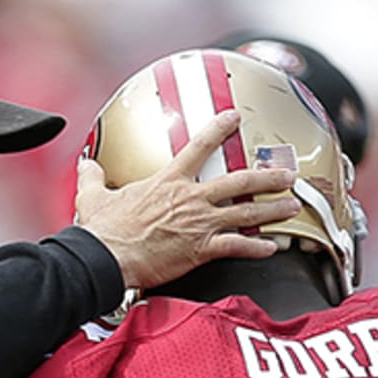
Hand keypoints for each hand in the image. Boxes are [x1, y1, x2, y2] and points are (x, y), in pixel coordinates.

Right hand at [74, 110, 300, 289]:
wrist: (105, 259)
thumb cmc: (101, 231)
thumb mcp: (93, 196)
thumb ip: (94, 177)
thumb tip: (86, 166)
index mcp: (167, 182)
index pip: (199, 146)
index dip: (219, 129)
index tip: (235, 118)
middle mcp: (189, 199)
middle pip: (238, 181)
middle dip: (267, 177)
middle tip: (287, 175)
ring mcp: (198, 224)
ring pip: (246, 212)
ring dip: (272, 209)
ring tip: (291, 207)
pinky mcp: (200, 249)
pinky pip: (237, 246)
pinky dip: (257, 247)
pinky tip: (272, 247)